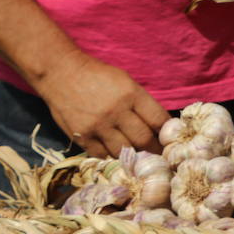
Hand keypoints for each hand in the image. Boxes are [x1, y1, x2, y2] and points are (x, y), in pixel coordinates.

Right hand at [36, 50, 168, 157]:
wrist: (62, 74)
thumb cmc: (98, 75)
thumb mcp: (126, 82)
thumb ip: (141, 102)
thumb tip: (158, 124)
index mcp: (132, 95)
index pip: (158, 120)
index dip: (167, 133)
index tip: (170, 140)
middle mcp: (117, 112)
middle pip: (143, 139)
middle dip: (154, 149)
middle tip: (159, 155)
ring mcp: (98, 126)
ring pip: (124, 151)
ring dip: (134, 156)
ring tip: (141, 160)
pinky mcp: (82, 137)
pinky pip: (102, 155)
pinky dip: (112, 157)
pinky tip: (118, 156)